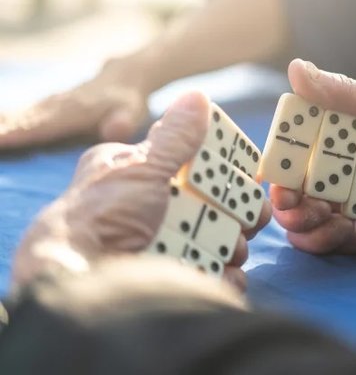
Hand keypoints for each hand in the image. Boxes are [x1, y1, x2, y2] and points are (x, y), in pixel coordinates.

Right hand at [0, 58, 151, 148]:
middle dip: (2, 129)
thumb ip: (123, 122)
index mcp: (73, 112)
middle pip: (24, 121)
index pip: (42, 126)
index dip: (20, 133)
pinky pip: (23, 113)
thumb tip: (116, 131)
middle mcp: (57, 106)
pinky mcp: (48, 104)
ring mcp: (51, 104)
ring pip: (21, 115)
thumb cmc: (128, 101)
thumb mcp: (133, 112)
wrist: (125, 75)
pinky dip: (7, 118)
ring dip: (2, 123)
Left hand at [12, 92, 271, 290]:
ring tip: (231, 249)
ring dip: (233, 244)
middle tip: (250, 217)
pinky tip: (224, 273)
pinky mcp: (174, 279)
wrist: (81, 282)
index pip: (193, 165)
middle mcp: (153, 210)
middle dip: (237, 212)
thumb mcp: (142, 167)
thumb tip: (198, 97)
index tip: (248, 176)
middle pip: (215, 205)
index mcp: (138, 175)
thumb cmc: (102, 216)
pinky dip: (225, 274)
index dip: (225, 170)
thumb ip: (176, 136)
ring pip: (220, 240)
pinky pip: (214, 273)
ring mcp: (165, 246)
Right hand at [271, 60, 355, 254]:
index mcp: (342, 139)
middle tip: (289, 200)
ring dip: (305, 222)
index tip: (272, 167)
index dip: (280, 160)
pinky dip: (334, 240)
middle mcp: (343, 171)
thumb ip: (343, 94)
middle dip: (287, 198)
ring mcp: (355, 203)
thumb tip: (296, 68)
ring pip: (313, 220)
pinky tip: (341, 231)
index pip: (298, 150)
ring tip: (315, 217)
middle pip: (299, 190)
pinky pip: (341, 241)